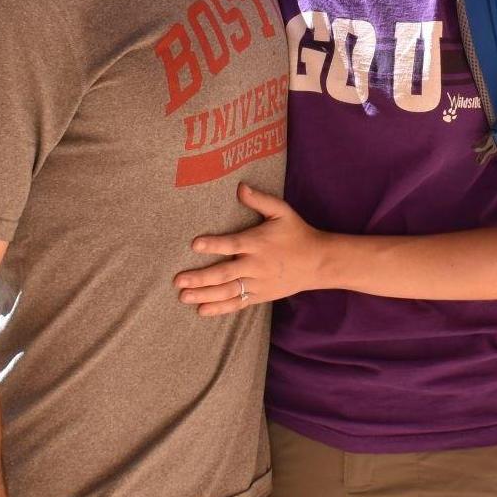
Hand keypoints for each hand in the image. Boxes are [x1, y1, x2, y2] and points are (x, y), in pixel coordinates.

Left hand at [175, 183, 326, 316]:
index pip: (232, 244)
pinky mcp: (260, 296)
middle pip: (225, 273)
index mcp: (258, 243)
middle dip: (200, 278)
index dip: (213, 244)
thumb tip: (239, 187)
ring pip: (228, 291)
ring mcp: (258, 283)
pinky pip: (238, 303)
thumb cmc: (297, 233)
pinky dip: (220, 308)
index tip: (195, 244)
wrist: (318, 262)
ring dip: (205, 295)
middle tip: (178, 280)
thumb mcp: (282, 211)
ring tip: (184, 297)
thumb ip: (260, 200)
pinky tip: (202, 310)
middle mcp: (256, 265)